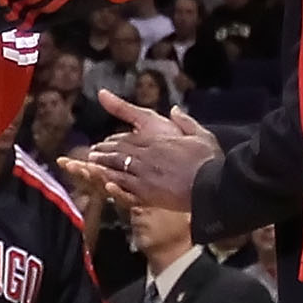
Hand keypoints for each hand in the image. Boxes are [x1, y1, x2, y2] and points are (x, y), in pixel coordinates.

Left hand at [78, 94, 222, 211]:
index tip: (107, 141)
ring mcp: (145, 174)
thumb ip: (185, 121)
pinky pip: (124, 187)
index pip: (131, 139)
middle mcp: (148, 156)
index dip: (117, 140)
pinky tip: (104, 182)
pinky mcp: (146, 192)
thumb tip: (175, 109)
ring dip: (103, 165)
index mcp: (159, 142)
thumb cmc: (209, 162)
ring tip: (91, 165)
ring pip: (118, 167)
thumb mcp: (201, 135)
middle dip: (105, 151)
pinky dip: (112, 183)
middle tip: (92, 152)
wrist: (211, 186)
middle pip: (120, 151)